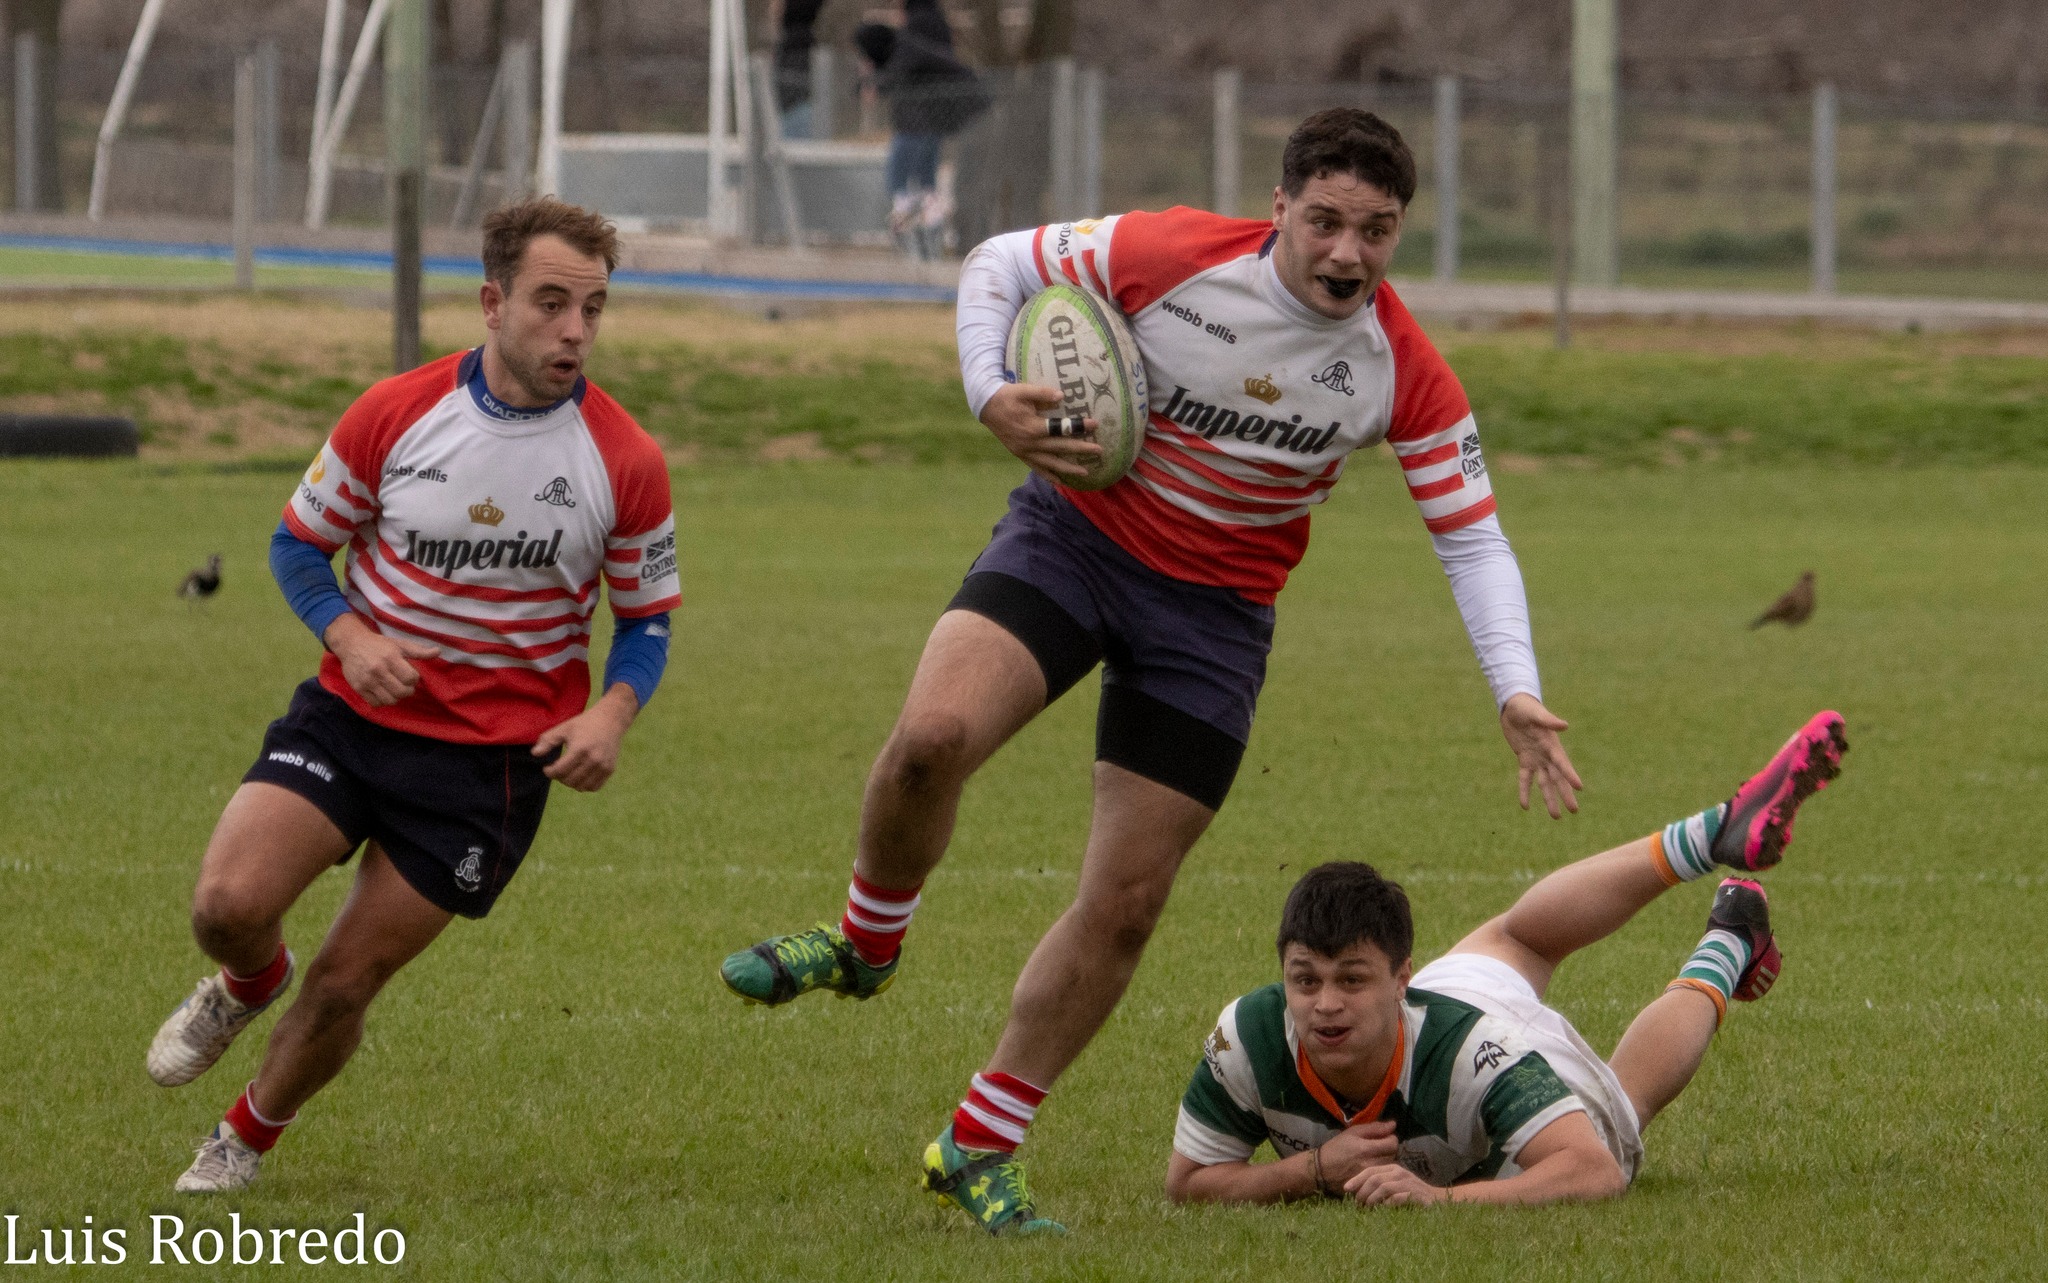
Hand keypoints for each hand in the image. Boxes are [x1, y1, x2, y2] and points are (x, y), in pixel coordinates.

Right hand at [324, 613, 438, 706]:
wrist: (351, 644)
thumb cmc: (379, 645)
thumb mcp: (399, 644)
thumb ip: (419, 651)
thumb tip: (438, 652)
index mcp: (390, 658)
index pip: (410, 678)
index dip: (414, 679)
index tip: (411, 675)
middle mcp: (378, 670)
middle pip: (401, 692)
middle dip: (408, 690)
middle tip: (405, 685)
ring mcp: (367, 681)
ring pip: (389, 700)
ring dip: (396, 697)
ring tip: (395, 689)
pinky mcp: (358, 688)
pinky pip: (375, 703)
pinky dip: (382, 701)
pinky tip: (384, 692)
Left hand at [531, 685, 637, 791]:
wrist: (611, 720)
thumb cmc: (584, 724)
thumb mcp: (564, 728)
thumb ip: (548, 741)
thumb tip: (534, 754)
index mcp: (580, 748)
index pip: (560, 770)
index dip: (549, 772)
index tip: (547, 768)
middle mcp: (593, 759)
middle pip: (570, 780)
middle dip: (559, 778)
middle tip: (557, 770)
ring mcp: (603, 766)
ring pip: (581, 786)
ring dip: (571, 783)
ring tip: (568, 773)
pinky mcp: (610, 769)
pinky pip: (594, 787)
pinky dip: (584, 785)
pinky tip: (580, 775)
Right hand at [979, 382, 1102, 482]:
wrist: (986, 407)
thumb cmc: (1007, 396)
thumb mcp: (1023, 390)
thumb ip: (1042, 393)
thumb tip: (1062, 396)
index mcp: (1033, 427)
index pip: (1061, 428)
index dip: (1078, 427)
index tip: (1094, 425)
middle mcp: (1030, 443)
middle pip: (1060, 448)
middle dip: (1080, 449)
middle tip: (1099, 451)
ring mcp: (1025, 452)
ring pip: (1050, 463)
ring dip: (1068, 469)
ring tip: (1085, 473)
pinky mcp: (1020, 455)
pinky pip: (1036, 469)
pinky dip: (1048, 476)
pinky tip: (1060, 481)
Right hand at [1314, 1121, 1399, 1189]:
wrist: (1321, 1170)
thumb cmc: (1336, 1147)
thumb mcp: (1352, 1132)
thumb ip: (1374, 1128)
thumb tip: (1393, 1124)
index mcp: (1367, 1148)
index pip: (1393, 1143)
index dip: (1391, 1138)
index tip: (1383, 1138)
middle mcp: (1371, 1164)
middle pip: (1393, 1155)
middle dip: (1389, 1149)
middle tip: (1378, 1148)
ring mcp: (1370, 1177)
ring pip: (1389, 1167)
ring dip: (1386, 1161)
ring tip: (1375, 1158)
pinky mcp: (1368, 1185)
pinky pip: (1382, 1176)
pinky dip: (1380, 1172)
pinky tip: (1372, 1169)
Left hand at [1344, 1161, 1447, 1206]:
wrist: (1438, 1201)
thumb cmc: (1413, 1195)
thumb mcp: (1395, 1186)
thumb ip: (1380, 1186)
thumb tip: (1358, 1194)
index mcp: (1393, 1168)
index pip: (1370, 1170)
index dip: (1356, 1179)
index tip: (1345, 1189)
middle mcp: (1400, 1173)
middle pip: (1375, 1178)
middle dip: (1363, 1191)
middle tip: (1357, 1204)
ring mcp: (1408, 1183)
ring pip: (1384, 1187)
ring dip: (1372, 1198)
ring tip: (1367, 1208)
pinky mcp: (1416, 1195)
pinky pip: (1397, 1198)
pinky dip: (1387, 1204)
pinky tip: (1383, 1210)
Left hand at [1500, 692, 1583, 817]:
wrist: (1514, 706)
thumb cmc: (1527, 708)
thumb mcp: (1537, 713)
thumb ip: (1549, 720)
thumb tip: (1565, 725)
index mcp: (1552, 745)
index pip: (1562, 763)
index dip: (1570, 775)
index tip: (1580, 788)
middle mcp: (1547, 755)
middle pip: (1557, 778)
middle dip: (1565, 794)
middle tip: (1574, 811)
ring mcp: (1536, 759)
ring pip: (1545, 783)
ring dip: (1549, 798)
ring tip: (1556, 816)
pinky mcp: (1524, 760)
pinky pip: (1525, 779)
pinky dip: (1525, 791)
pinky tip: (1525, 806)